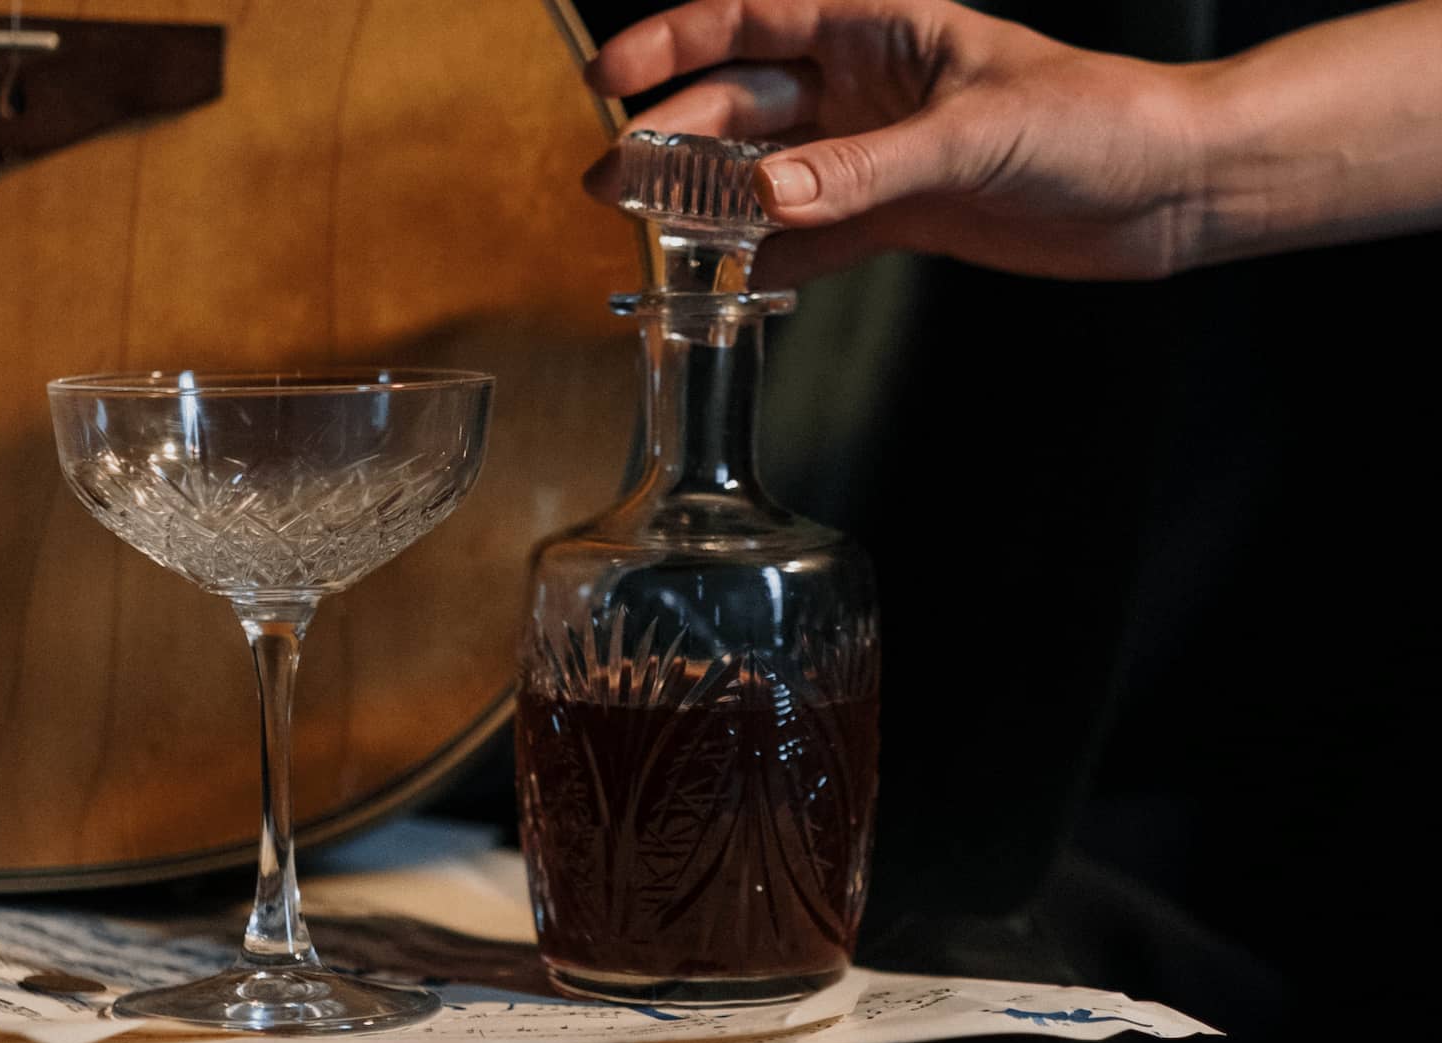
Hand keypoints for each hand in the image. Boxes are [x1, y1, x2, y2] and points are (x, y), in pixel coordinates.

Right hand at [584, 0, 1207, 284]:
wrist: (1166, 189)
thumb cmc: (1095, 120)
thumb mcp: (974, 136)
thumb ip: (864, 169)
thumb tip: (761, 199)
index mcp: (879, 31)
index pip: (751, 21)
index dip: (672, 43)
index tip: (608, 78)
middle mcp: (866, 89)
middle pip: (743, 106)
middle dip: (673, 140)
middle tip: (612, 184)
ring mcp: (876, 156)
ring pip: (768, 175)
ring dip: (709, 203)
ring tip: (648, 234)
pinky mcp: (898, 217)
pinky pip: (813, 238)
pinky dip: (770, 261)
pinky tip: (727, 284)